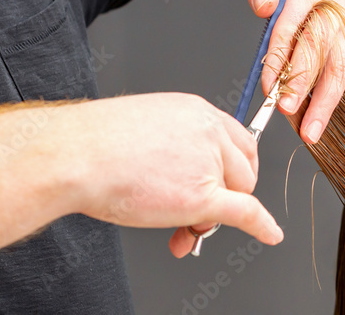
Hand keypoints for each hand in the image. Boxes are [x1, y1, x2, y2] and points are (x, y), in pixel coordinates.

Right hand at [57, 93, 282, 257]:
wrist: (75, 156)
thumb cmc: (94, 145)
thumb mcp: (145, 130)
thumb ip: (174, 147)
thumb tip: (180, 172)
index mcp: (196, 112)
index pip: (237, 141)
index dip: (234, 168)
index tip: (230, 183)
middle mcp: (209, 133)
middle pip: (242, 170)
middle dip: (226, 194)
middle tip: (198, 211)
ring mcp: (208, 163)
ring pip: (236, 195)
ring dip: (214, 216)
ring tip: (179, 226)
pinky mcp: (202, 196)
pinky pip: (244, 212)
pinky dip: (261, 225)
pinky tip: (269, 233)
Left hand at [244, 0, 344, 144]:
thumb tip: (263, 8)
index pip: (291, 27)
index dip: (279, 59)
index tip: (268, 88)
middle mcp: (337, 9)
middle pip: (321, 50)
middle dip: (303, 85)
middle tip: (288, 112)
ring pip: (343, 69)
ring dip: (328, 104)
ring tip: (311, 132)